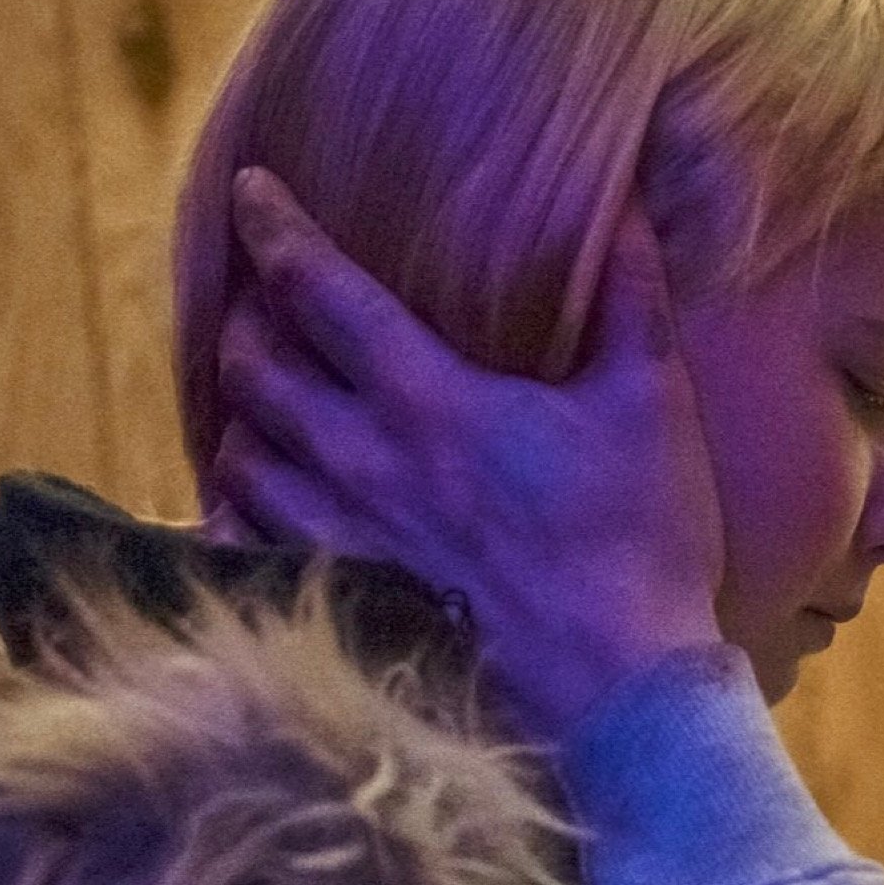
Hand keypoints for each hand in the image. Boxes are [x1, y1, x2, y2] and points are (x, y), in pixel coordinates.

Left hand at [213, 167, 726, 739]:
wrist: (620, 694)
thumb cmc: (643, 543)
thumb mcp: (653, 403)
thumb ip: (632, 295)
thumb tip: (624, 202)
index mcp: (432, 400)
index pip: (321, 291)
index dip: (276, 230)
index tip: (249, 190)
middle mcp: (364, 463)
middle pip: (255, 370)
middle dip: (246, 322)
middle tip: (257, 303)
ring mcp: (342, 540)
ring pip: (237, 455)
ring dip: (238, 415)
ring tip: (255, 398)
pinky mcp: (341, 602)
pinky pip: (244, 546)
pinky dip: (230, 512)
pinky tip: (243, 501)